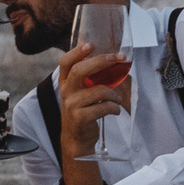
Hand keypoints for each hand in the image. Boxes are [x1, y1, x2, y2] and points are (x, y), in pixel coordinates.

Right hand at [54, 41, 129, 157]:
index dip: (77, 52)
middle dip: (102, 61)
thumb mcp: (80, 93)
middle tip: (117, 58)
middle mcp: (66, 92)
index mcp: (65, 83)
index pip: (65, 62)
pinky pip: (104, 107)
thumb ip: (88, 78)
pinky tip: (115, 110)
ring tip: (118, 99)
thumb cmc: (82, 112)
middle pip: (80, 70)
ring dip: (115, 94)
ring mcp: (72, 105)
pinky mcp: (80, 118)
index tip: (90, 44)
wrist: (76, 139)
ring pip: (99, 90)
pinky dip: (114, 108)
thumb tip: (111, 59)